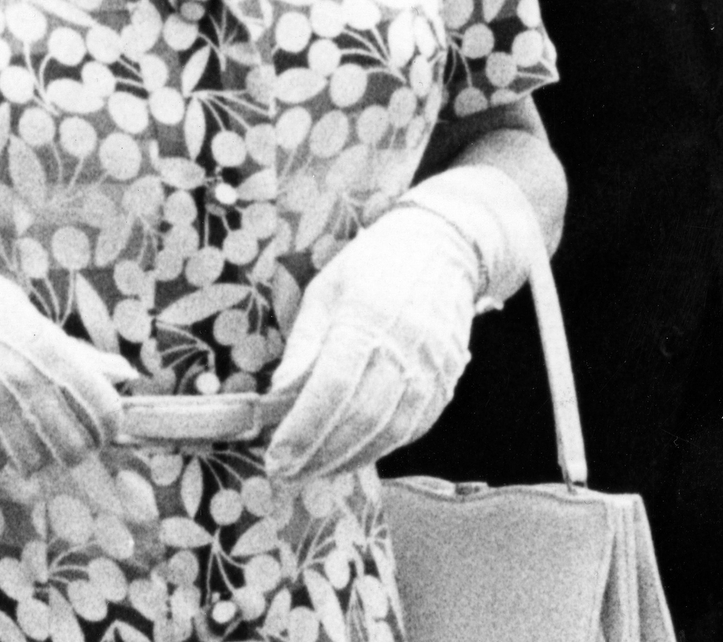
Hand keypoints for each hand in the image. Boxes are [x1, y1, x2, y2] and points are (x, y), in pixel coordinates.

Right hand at [0, 244, 133, 477]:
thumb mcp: (20, 313)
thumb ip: (69, 349)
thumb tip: (122, 372)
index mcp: (50, 347)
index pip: (104, 409)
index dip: (107, 428)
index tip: (98, 432)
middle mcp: (28, 381)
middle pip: (74, 448)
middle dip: (69, 450)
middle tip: (55, 441)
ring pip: (33, 463)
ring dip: (27, 456)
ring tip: (13, 434)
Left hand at [266, 201, 486, 481]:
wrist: (443, 248)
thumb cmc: (373, 267)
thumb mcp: (325, 291)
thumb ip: (303, 346)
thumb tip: (277, 398)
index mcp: (366, 316)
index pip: (332, 387)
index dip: (302, 429)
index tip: (275, 457)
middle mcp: (405, 345)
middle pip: (360, 418)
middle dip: (319, 455)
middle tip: (286, 474)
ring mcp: (433, 367)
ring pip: (389, 432)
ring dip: (347, 460)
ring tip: (313, 471)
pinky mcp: (447, 382)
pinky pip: (412, 429)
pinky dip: (379, 448)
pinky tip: (351, 454)